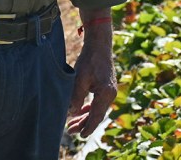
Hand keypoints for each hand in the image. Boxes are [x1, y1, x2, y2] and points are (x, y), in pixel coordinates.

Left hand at [66, 12, 116, 138]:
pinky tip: (80, 112)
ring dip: (85, 117)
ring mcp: (109, 91)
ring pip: (96, 109)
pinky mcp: (106, 87)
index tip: (80, 135)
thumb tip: (72, 113)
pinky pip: (97, 102)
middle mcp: (110, 94)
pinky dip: (88, 108)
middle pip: (96, 114)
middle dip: (83, 123)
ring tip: (73, 124)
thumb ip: (77, 96)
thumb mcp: (80, 78)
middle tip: (70, 131)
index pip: (96, 115)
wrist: (99, 45)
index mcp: (106, 93)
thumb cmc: (89, 59)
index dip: (88, 127)